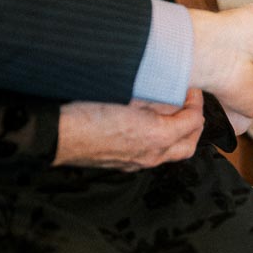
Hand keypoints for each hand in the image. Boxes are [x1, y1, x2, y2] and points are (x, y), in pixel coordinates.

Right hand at [53, 91, 205, 169]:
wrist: (57, 133)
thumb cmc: (88, 109)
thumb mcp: (129, 94)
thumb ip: (156, 97)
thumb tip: (172, 94)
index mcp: (158, 136)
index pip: (193, 121)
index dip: (195, 102)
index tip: (190, 88)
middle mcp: (152, 155)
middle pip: (189, 145)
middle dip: (195, 123)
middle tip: (189, 104)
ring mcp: (137, 163)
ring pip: (171, 154)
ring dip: (178, 135)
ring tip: (172, 114)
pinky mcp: (123, 164)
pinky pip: (153, 156)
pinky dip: (161, 142)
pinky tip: (150, 126)